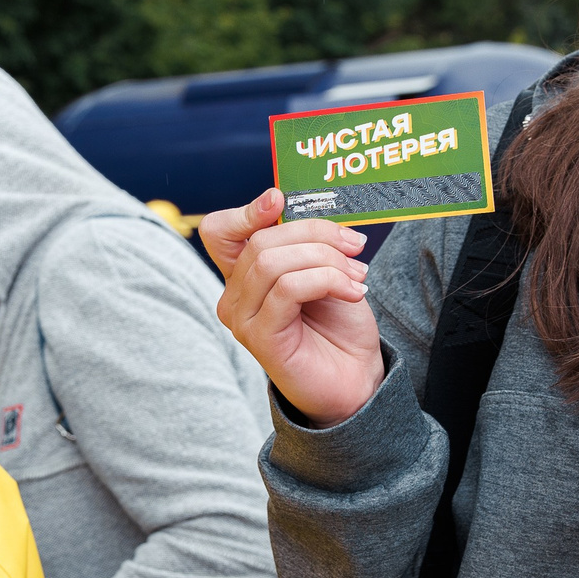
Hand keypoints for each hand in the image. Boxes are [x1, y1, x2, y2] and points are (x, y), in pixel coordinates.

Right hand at [202, 189, 382, 427]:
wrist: (358, 378)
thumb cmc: (339, 326)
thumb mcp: (324, 270)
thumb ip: (304, 242)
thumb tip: (297, 206)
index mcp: (245, 275)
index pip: (220, 231)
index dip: (246, 211)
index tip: (280, 199)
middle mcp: (235, 296)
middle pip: (261, 240)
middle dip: (316, 234)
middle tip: (355, 248)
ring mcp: (242, 319)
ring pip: (274, 262)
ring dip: (327, 260)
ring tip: (358, 276)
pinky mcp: (259, 338)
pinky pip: (289, 289)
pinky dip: (328, 280)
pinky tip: (354, 293)